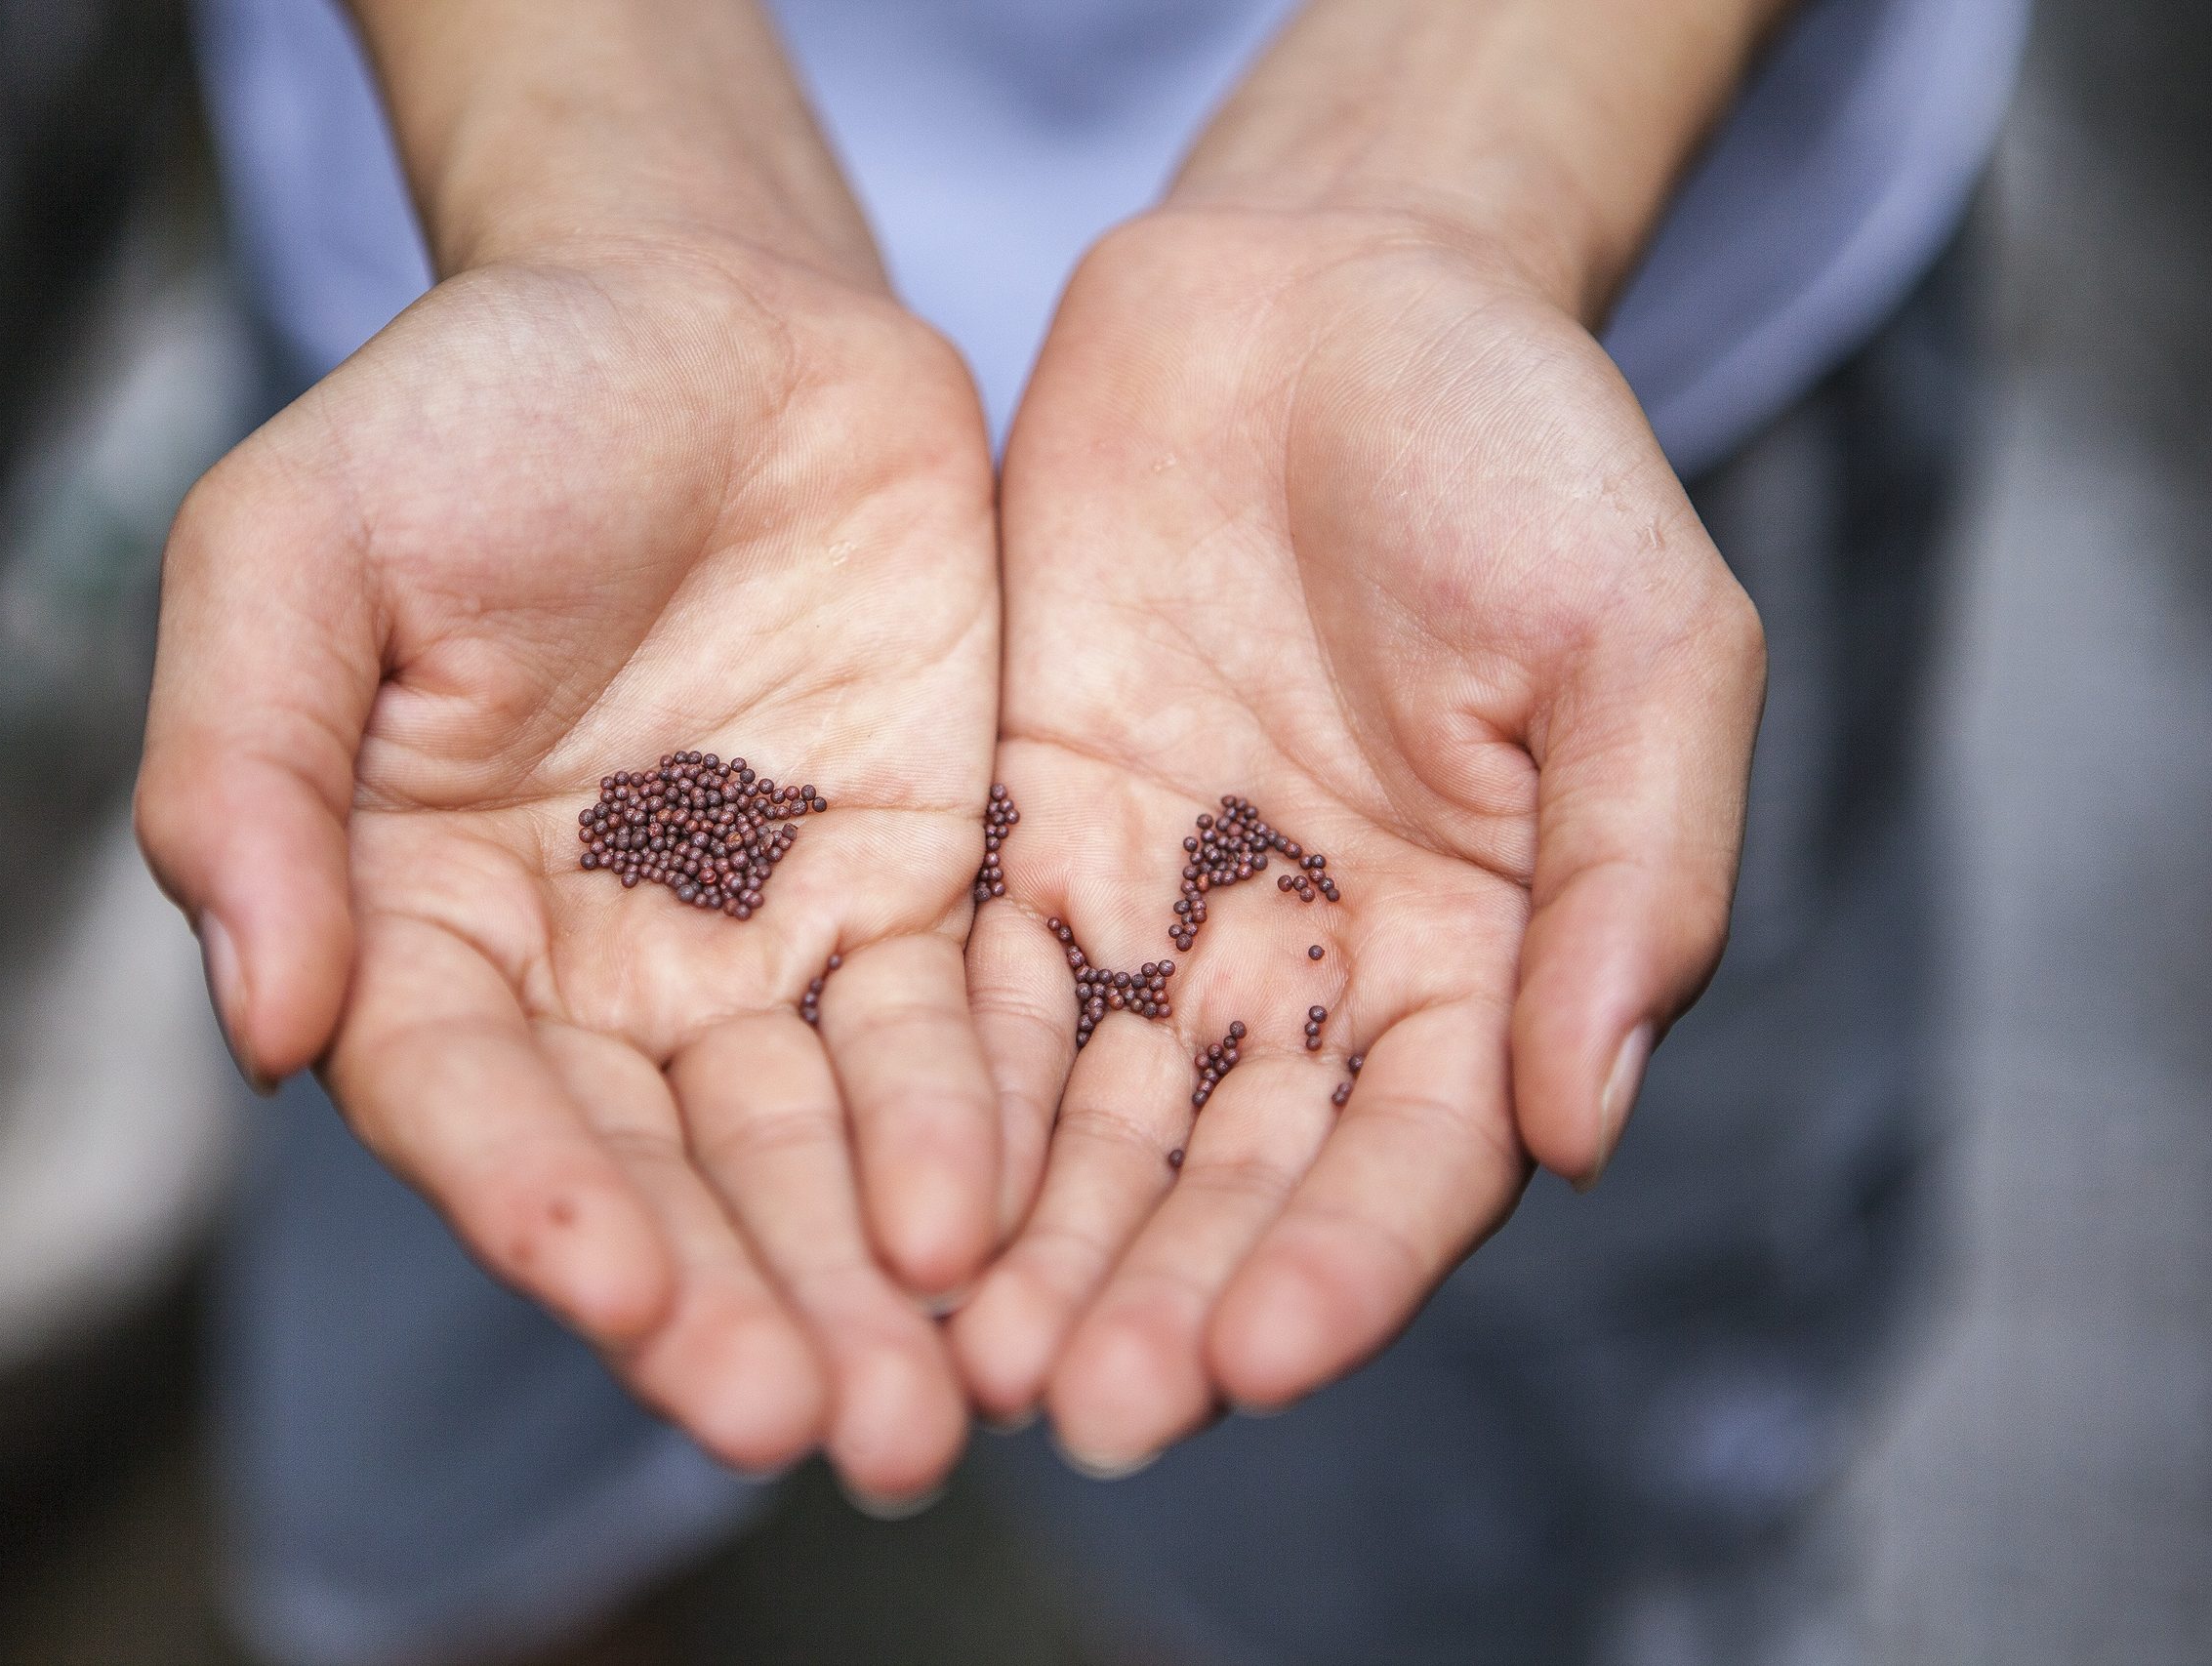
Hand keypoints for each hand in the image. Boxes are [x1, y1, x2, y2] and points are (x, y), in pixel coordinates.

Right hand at [136, 236, 999, 1502]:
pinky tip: (1001, 1230)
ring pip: (809, 1148)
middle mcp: (588, 971)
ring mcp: (755, 943)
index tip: (611, 1288)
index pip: (469, 1101)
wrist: (706, 301)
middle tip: (820, 1427)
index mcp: (416, 916)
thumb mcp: (297, 542)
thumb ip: (244, 767)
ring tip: (926, 1408)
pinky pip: (942, 1037)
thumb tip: (258, 1019)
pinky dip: (968, 1134)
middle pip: (658, 1174)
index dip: (533, 1203)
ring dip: (861, 1279)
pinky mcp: (904, 896)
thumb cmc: (478, 406)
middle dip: (734, 1302)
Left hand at [951, 208, 1763, 1470]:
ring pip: (1083, 1121)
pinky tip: (874, 1183)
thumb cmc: (1521, 447)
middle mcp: (1305, 974)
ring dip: (1029, 1242)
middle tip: (1075, 1404)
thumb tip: (1594, 1119)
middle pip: (1227, 1180)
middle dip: (1157, 1296)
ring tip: (956, 1352)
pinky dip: (927, 1093)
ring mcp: (1153, 915)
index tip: (1254, 1358)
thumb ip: (1640, 871)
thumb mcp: (1640, 635)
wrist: (1328, 289)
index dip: (1341, 1268)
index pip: (1412, 1161)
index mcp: (1477, 957)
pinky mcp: (1018, 839)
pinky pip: (963, 988)